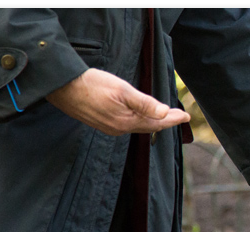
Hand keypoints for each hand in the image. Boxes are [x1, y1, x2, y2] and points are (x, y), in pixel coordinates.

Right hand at [46, 68, 190, 135]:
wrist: (63, 88)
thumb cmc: (92, 85)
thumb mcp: (122, 90)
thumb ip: (144, 103)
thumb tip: (164, 113)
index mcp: (127, 122)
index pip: (157, 123)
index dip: (173, 119)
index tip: (187, 116)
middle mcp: (120, 129)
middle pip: (149, 127)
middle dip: (166, 121)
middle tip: (180, 117)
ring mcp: (110, 128)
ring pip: (138, 127)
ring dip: (153, 122)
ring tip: (165, 118)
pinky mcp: (102, 124)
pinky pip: (127, 125)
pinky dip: (139, 121)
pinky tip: (140, 117)